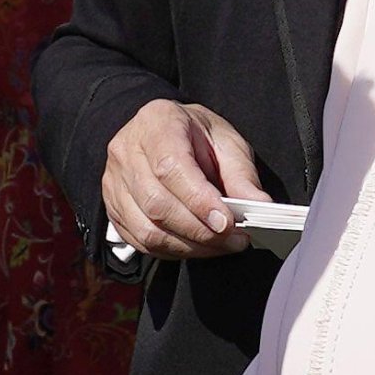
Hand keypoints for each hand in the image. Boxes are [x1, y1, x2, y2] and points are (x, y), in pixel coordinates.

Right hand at [103, 99, 268, 259]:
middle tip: (235, 240)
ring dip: (190, 246)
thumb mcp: (226, 141)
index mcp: (157, 123)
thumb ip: (242, 175)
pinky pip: (140, 241)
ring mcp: (114, 182)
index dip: (199, 201)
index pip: (171, 168)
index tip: (227, 223)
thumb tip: (261, 207)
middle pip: (157, 203)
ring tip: (221, 246)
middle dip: (200, 230)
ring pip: (147, 229)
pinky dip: (173, 251)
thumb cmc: (196, 134)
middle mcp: (127, 152)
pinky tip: (198, 247)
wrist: (164, 131)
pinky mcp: (113, 208)